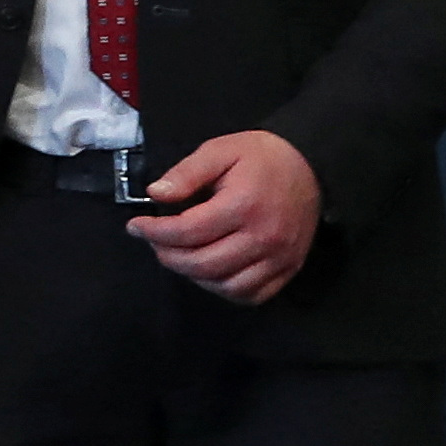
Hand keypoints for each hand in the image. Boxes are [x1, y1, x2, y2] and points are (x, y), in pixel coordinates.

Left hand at [131, 131, 320, 304]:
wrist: (310, 165)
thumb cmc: (260, 156)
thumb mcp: (219, 150)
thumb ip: (186, 173)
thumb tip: (155, 194)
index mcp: (243, 205)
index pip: (187, 232)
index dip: (154, 232)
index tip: (135, 226)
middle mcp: (264, 238)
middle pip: (204, 264)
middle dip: (168, 256)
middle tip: (154, 241)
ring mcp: (280, 258)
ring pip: (227, 286)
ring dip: (194, 276)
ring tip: (178, 255)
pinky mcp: (290, 268)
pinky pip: (253, 294)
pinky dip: (225, 289)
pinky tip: (209, 271)